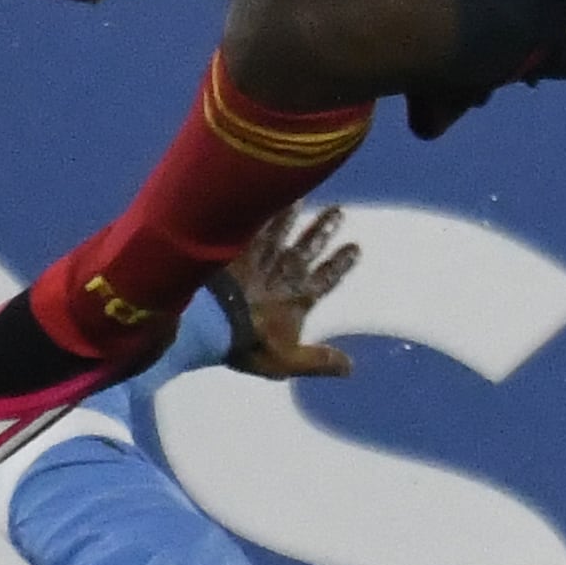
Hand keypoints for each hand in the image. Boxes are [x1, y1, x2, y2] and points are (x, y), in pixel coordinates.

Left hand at [207, 204, 359, 378]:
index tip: (355, 247)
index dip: (340, 264)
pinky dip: (257, 217)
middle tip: (339, 210)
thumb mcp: (288, 362)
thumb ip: (319, 361)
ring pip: (279, 235)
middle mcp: (282, 275)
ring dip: (292, 217)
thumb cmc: (250, 345)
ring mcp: (258, 262)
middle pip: (306, 249)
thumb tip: (351, 367)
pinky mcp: (234, 254)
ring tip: (302, 197)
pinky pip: (250, 231)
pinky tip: (260, 201)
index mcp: (297, 300)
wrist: (210, 324)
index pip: (325, 278)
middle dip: (322, 231)